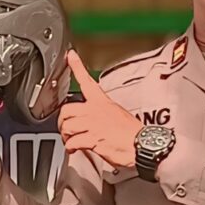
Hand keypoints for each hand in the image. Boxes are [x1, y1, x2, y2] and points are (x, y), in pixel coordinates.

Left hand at [57, 52, 140, 172]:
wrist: (142, 145)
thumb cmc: (133, 134)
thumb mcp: (119, 115)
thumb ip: (104, 114)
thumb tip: (97, 121)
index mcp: (103, 102)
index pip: (87, 81)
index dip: (77, 67)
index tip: (71, 56)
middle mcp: (95, 111)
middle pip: (67, 109)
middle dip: (62, 121)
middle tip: (65, 128)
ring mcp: (93, 124)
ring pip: (67, 126)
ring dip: (66, 135)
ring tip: (70, 140)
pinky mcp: (92, 139)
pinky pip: (72, 141)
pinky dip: (70, 146)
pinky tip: (74, 149)